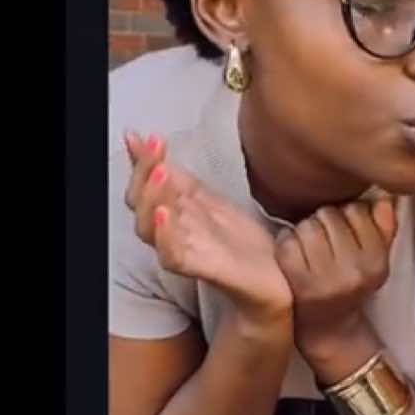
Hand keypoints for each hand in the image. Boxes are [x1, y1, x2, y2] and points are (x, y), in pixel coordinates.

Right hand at [123, 131, 292, 325]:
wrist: (275, 277)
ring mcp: (184, 250)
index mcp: (174, 212)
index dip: (141, 162)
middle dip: (144, 175)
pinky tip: (166, 215)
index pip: (143, 186)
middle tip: (156, 150)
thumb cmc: (239, 243)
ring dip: (152, 198)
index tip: (148, 136)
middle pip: (140, 205)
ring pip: (148, 230)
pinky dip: (165, 237)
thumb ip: (179, 177)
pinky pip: (172, 257)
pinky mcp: (202, 268)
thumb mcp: (209, 199)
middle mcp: (172, 231)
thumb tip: (144, 138)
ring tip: (162, 173)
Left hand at [274, 198, 397, 365]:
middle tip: (324, 236)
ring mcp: (324, 279)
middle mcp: (353, 272)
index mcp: (376, 263)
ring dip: (305, 229)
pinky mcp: (296, 283)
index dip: (346, 213)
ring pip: (307, 225)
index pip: (357, 210)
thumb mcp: (376, 260)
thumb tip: (382, 197)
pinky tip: (294, 252)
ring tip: (309, 244)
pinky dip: (287, 242)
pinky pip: (287, 241)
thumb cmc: (351, 285)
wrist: (328, 329)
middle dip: (324, 220)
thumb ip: (384, 227)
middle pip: (329, 214)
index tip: (344, 228)